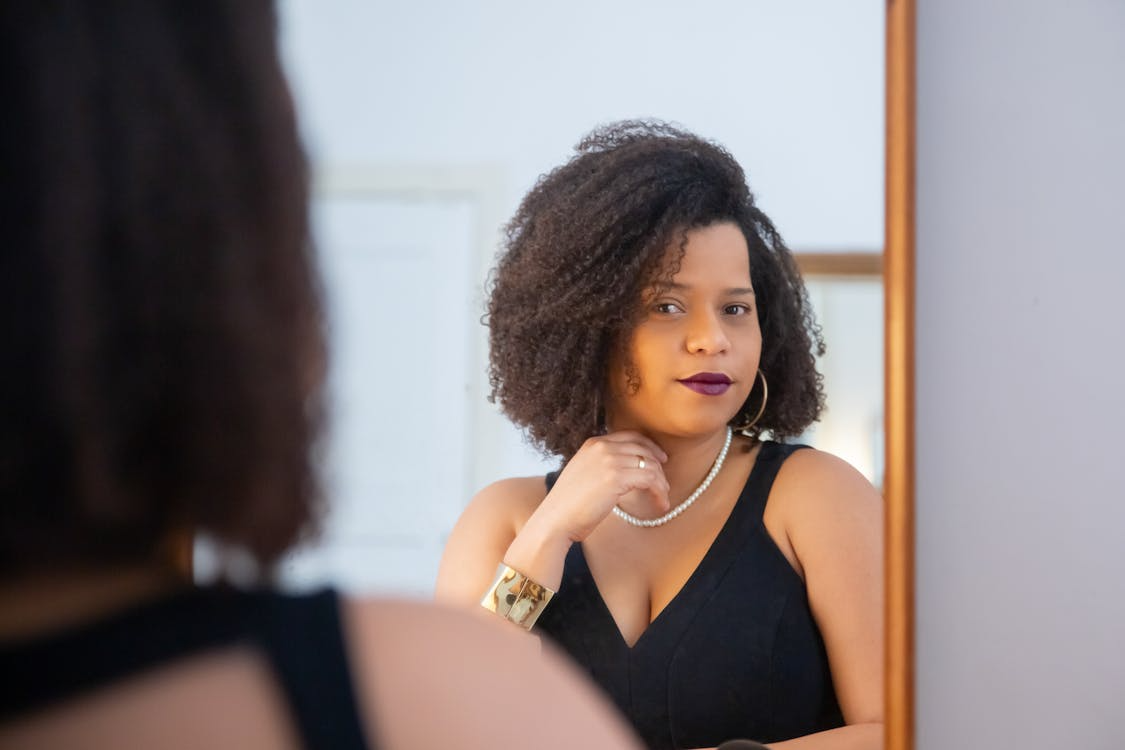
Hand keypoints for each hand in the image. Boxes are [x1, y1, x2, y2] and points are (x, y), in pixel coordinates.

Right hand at [536, 431, 669, 542]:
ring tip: (663, 498)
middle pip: (643, 449)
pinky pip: (651, 479)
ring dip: (661, 483)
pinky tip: (661, 505)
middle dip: (658, 466)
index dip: (650, 446)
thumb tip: (626, 470)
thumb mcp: (582, 475)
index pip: (631, 436)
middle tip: (664, 484)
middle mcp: (602, 447)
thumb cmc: (568, 506)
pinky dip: (660, 492)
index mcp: (593, 443)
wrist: (555, 520)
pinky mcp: (616, 477)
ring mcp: (609, 460)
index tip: (660, 459)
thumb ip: (600, 465)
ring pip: (650, 465)